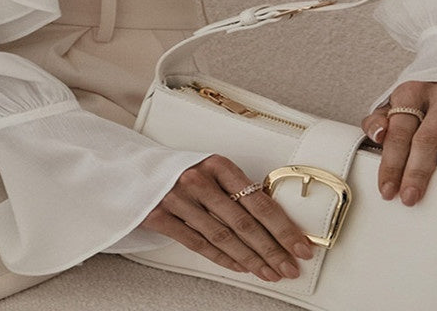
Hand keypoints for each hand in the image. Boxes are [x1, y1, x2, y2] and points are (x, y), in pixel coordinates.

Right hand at [139, 154, 314, 281]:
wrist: (136, 170)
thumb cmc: (182, 171)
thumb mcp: (211, 170)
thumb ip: (235, 190)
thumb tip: (275, 221)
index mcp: (217, 164)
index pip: (257, 201)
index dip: (282, 227)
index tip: (301, 246)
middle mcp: (197, 179)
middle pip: (243, 223)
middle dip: (271, 250)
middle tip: (289, 267)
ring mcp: (177, 198)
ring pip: (222, 237)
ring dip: (250, 259)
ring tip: (269, 272)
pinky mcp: (159, 216)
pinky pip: (198, 244)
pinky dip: (222, 258)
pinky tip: (239, 266)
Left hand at [361, 81, 436, 205]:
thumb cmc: (431, 89)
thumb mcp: (402, 97)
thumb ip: (383, 117)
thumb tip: (376, 134)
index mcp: (414, 91)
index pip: (399, 131)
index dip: (391, 162)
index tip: (387, 187)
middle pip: (427, 136)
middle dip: (417, 171)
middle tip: (410, 196)